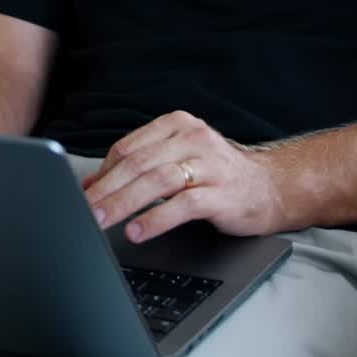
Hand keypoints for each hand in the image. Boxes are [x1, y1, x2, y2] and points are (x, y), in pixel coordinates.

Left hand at [81, 111, 288, 243]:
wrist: (272, 187)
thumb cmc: (218, 175)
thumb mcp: (179, 160)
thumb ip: (141, 167)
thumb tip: (93, 186)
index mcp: (176, 125)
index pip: (128, 147)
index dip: (102, 173)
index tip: (83, 194)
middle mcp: (192, 138)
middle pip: (137, 164)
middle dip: (106, 190)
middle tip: (83, 210)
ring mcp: (209, 164)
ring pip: (156, 181)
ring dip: (123, 203)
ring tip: (101, 221)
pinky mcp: (222, 193)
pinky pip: (182, 205)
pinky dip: (155, 219)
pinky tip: (137, 231)